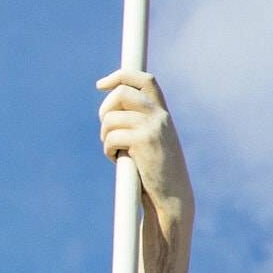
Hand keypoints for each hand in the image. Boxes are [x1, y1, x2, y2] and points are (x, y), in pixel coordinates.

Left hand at [98, 69, 188, 209]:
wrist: (172, 197)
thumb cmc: (157, 173)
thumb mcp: (151, 142)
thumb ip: (138, 124)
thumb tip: (110, 111)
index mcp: (162, 114)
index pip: (145, 80)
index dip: (121, 76)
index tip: (101, 84)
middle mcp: (160, 116)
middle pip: (121, 93)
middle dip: (104, 110)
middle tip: (106, 130)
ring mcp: (153, 127)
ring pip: (111, 118)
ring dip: (105, 135)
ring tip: (114, 150)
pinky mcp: (144, 141)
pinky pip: (111, 136)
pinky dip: (108, 149)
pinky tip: (117, 159)